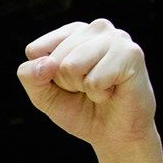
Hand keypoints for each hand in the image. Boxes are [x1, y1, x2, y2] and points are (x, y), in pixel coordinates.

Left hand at [17, 19, 154, 148]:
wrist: (114, 134)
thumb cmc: (81, 110)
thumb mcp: (44, 96)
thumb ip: (31, 77)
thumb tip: (46, 64)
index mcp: (72, 32)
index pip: (35, 51)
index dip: (45, 77)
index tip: (66, 83)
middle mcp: (95, 28)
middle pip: (54, 60)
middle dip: (66, 83)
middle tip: (87, 89)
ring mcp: (115, 37)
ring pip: (71, 66)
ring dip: (82, 87)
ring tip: (100, 88)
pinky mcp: (131, 53)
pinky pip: (93, 80)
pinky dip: (99, 94)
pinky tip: (112, 91)